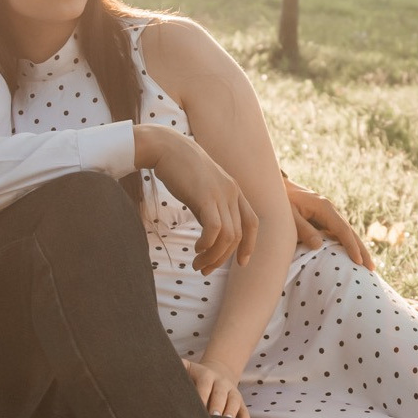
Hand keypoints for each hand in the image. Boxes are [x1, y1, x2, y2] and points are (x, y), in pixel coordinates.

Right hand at [138, 126, 258, 272]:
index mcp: (234, 191)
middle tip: (204, 270)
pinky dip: (208, 244)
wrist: (166, 148)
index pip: (251, 223)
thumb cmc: (180, 169)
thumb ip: (210, 209)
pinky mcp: (206, 196)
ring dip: (213, 256)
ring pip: (228, 236)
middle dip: (223, 258)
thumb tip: (211, 234)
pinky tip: (197, 249)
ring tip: (198, 264)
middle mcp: (232, 193)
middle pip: (238, 235)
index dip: (249, 245)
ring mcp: (220, 194)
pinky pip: (215, 229)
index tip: (241, 263)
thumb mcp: (202, 190)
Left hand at [183, 357, 249, 417]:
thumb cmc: (196, 377)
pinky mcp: (241, 403)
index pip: (205, 385)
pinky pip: (245, 412)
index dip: (202, 396)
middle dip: (217, 405)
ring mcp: (233, 393)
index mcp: (207, 376)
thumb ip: (180, 367)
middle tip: (213, 417)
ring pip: (235, 402)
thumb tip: (168, 366)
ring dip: (231, 412)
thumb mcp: (188, 368)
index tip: (196, 409)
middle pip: (221, 394)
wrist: (218, 374)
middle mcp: (222, 383)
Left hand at [283, 175, 374, 269]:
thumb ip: (303, 230)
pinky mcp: (324, 217)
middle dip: (361, 250)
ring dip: (357, 248)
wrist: (278, 187)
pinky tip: (350, 255)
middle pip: (350, 231)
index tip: (358, 262)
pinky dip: (347, 244)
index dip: (351, 246)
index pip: (343, 230)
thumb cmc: (282, 202)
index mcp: (324, 208)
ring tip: (366, 265)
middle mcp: (330, 209)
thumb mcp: (289, 216)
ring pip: (347, 232)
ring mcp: (329, 213)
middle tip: (371, 268)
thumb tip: (318, 246)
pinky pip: (339, 232)